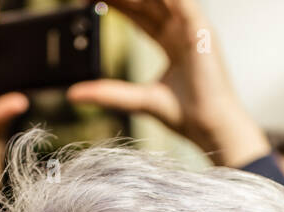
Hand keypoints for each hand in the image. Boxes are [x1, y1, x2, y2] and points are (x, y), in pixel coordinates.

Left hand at [66, 0, 269, 167]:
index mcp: (171, 42)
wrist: (209, 127)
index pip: (140, 13)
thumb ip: (107, 93)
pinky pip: (181, 3)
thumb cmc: (184, 115)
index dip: (117, 4)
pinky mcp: (201, 30)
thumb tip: (73, 94)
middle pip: (148, 1)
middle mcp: (182, 31)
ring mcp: (192, 28)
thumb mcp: (136, 100)